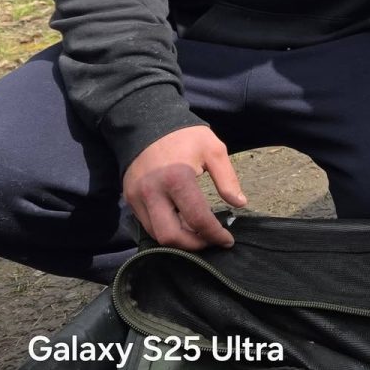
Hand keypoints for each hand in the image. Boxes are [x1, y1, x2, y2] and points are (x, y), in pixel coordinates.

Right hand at [122, 126, 246, 250]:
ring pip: (156, 235)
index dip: (214, 234)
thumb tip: (239, 204)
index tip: (227, 240)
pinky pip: (147, 225)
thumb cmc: (184, 136)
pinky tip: (182, 224)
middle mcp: (153, 192)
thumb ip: (227, 178)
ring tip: (198, 234)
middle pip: (171, 236)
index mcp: (177, 178)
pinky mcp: (130, 200)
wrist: (146, 123)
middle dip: (194, 246)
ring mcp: (138, 198)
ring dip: (179, 240)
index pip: (197, 218)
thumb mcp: (213, 149)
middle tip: (210, 242)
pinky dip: (166, 230)